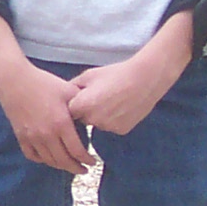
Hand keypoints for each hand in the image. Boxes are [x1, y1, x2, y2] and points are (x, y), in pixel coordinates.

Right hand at [0, 52, 92, 173]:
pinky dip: (42, 160)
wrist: (13, 80)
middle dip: (76, 168)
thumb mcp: (68, 90)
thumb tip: (92, 116)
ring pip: (48, 160)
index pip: (77, 151)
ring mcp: (31, 137)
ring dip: (60, 166)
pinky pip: (32, 155)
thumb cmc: (43, 83)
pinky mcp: (20, 136)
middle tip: (84, 169)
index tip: (93, 162)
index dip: (87, 160)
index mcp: (61, 124)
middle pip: (63, 161)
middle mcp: (46, 135)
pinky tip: (49, 157)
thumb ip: (82, 106)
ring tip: (68, 165)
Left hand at [68, 44, 183, 136]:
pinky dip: (113, 119)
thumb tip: (61, 95)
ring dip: (99, 116)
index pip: (68, 111)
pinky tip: (121, 107)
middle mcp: (93, 120)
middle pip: (82, 119)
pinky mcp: (121, 131)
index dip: (73, 104)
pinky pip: (111, 126)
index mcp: (82, 106)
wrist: (145, 80)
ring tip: (111, 100)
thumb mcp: (88, 76)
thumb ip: (72, 87)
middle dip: (85, 111)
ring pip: (96, 123)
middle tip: (98, 97)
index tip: (79, 97)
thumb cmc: (115, 74)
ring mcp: (108, 127)